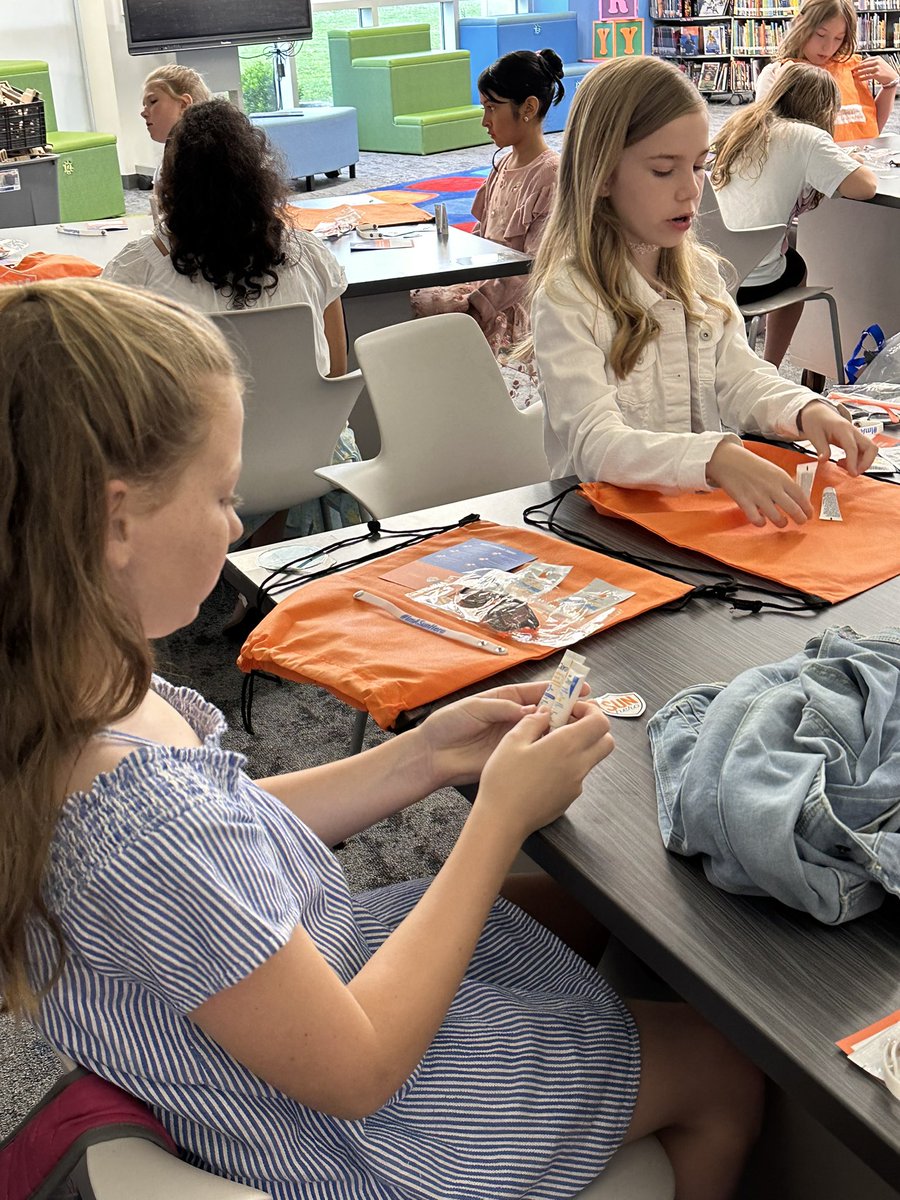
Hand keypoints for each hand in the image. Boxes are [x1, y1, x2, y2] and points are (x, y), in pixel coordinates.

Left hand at [419, 681, 574, 788]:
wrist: (434, 754)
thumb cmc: (449, 724)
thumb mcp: (474, 708)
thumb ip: (502, 708)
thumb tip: (530, 710)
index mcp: (506, 699)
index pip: (538, 692)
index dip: (559, 689)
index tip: (579, 687)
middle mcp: (514, 717)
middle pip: (546, 711)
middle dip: (567, 709)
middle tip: (587, 709)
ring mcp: (515, 737)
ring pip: (544, 731)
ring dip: (561, 729)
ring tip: (580, 727)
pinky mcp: (511, 755)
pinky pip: (533, 750)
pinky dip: (548, 749)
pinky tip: (562, 747)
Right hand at [475, 702, 613, 840]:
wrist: (503, 821)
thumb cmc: (504, 781)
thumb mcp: (512, 741)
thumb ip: (533, 722)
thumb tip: (545, 713)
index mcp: (566, 745)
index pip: (600, 722)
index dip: (590, 711)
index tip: (571, 709)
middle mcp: (578, 765)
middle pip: (606, 741)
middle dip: (593, 728)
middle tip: (568, 724)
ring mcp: (576, 784)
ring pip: (591, 758)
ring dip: (580, 747)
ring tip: (549, 746)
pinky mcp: (569, 798)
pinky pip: (578, 776)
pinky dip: (569, 766)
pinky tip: (543, 768)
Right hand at [706, 440, 811, 526]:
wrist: (729, 460)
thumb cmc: (752, 466)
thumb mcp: (773, 470)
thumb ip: (784, 484)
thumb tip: (795, 499)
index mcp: (781, 477)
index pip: (800, 496)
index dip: (807, 508)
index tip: (809, 514)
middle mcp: (772, 487)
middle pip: (793, 509)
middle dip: (800, 518)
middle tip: (801, 521)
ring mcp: (758, 496)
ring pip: (777, 518)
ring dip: (782, 523)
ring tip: (782, 522)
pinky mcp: (745, 502)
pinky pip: (757, 520)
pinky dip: (761, 523)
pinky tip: (762, 520)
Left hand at [798, 400, 877, 474]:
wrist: (817, 412)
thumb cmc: (816, 421)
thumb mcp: (814, 434)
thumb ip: (821, 447)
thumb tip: (824, 460)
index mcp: (843, 429)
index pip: (853, 447)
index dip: (854, 461)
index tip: (852, 473)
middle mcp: (853, 431)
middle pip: (871, 447)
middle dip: (866, 463)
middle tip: (853, 473)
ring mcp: (855, 435)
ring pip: (869, 450)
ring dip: (862, 463)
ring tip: (845, 467)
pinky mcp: (854, 440)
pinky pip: (863, 451)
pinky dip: (857, 460)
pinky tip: (844, 462)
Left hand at [851, 56, 898, 86]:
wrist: (891, 77)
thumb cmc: (885, 71)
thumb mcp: (879, 63)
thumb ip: (872, 63)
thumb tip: (862, 65)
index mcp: (877, 58)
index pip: (866, 60)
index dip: (859, 63)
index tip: (855, 66)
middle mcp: (877, 62)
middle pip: (864, 64)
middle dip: (857, 68)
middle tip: (853, 70)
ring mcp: (877, 68)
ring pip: (865, 70)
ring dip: (858, 73)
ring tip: (854, 75)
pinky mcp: (877, 74)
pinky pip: (867, 76)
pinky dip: (862, 78)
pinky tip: (859, 79)